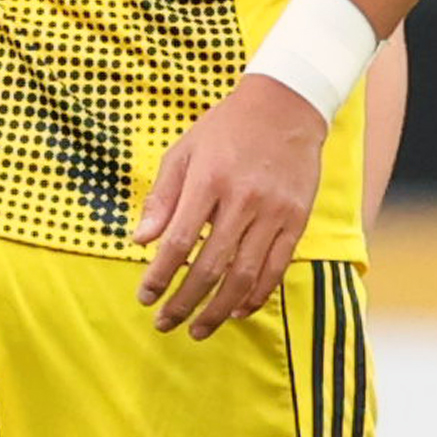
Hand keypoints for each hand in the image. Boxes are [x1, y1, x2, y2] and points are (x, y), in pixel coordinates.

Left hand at [132, 77, 328, 336]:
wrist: (287, 106)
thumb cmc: (226, 129)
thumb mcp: (184, 152)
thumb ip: (162, 198)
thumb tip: (139, 242)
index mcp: (209, 180)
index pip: (180, 242)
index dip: (160, 275)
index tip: (145, 298)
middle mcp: (243, 199)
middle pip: (211, 267)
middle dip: (184, 302)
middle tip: (165, 324)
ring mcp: (274, 212)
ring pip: (245, 276)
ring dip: (219, 310)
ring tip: (199, 329)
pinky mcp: (297, 219)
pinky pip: (277, 268)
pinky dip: (256, 295)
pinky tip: (238, 310)